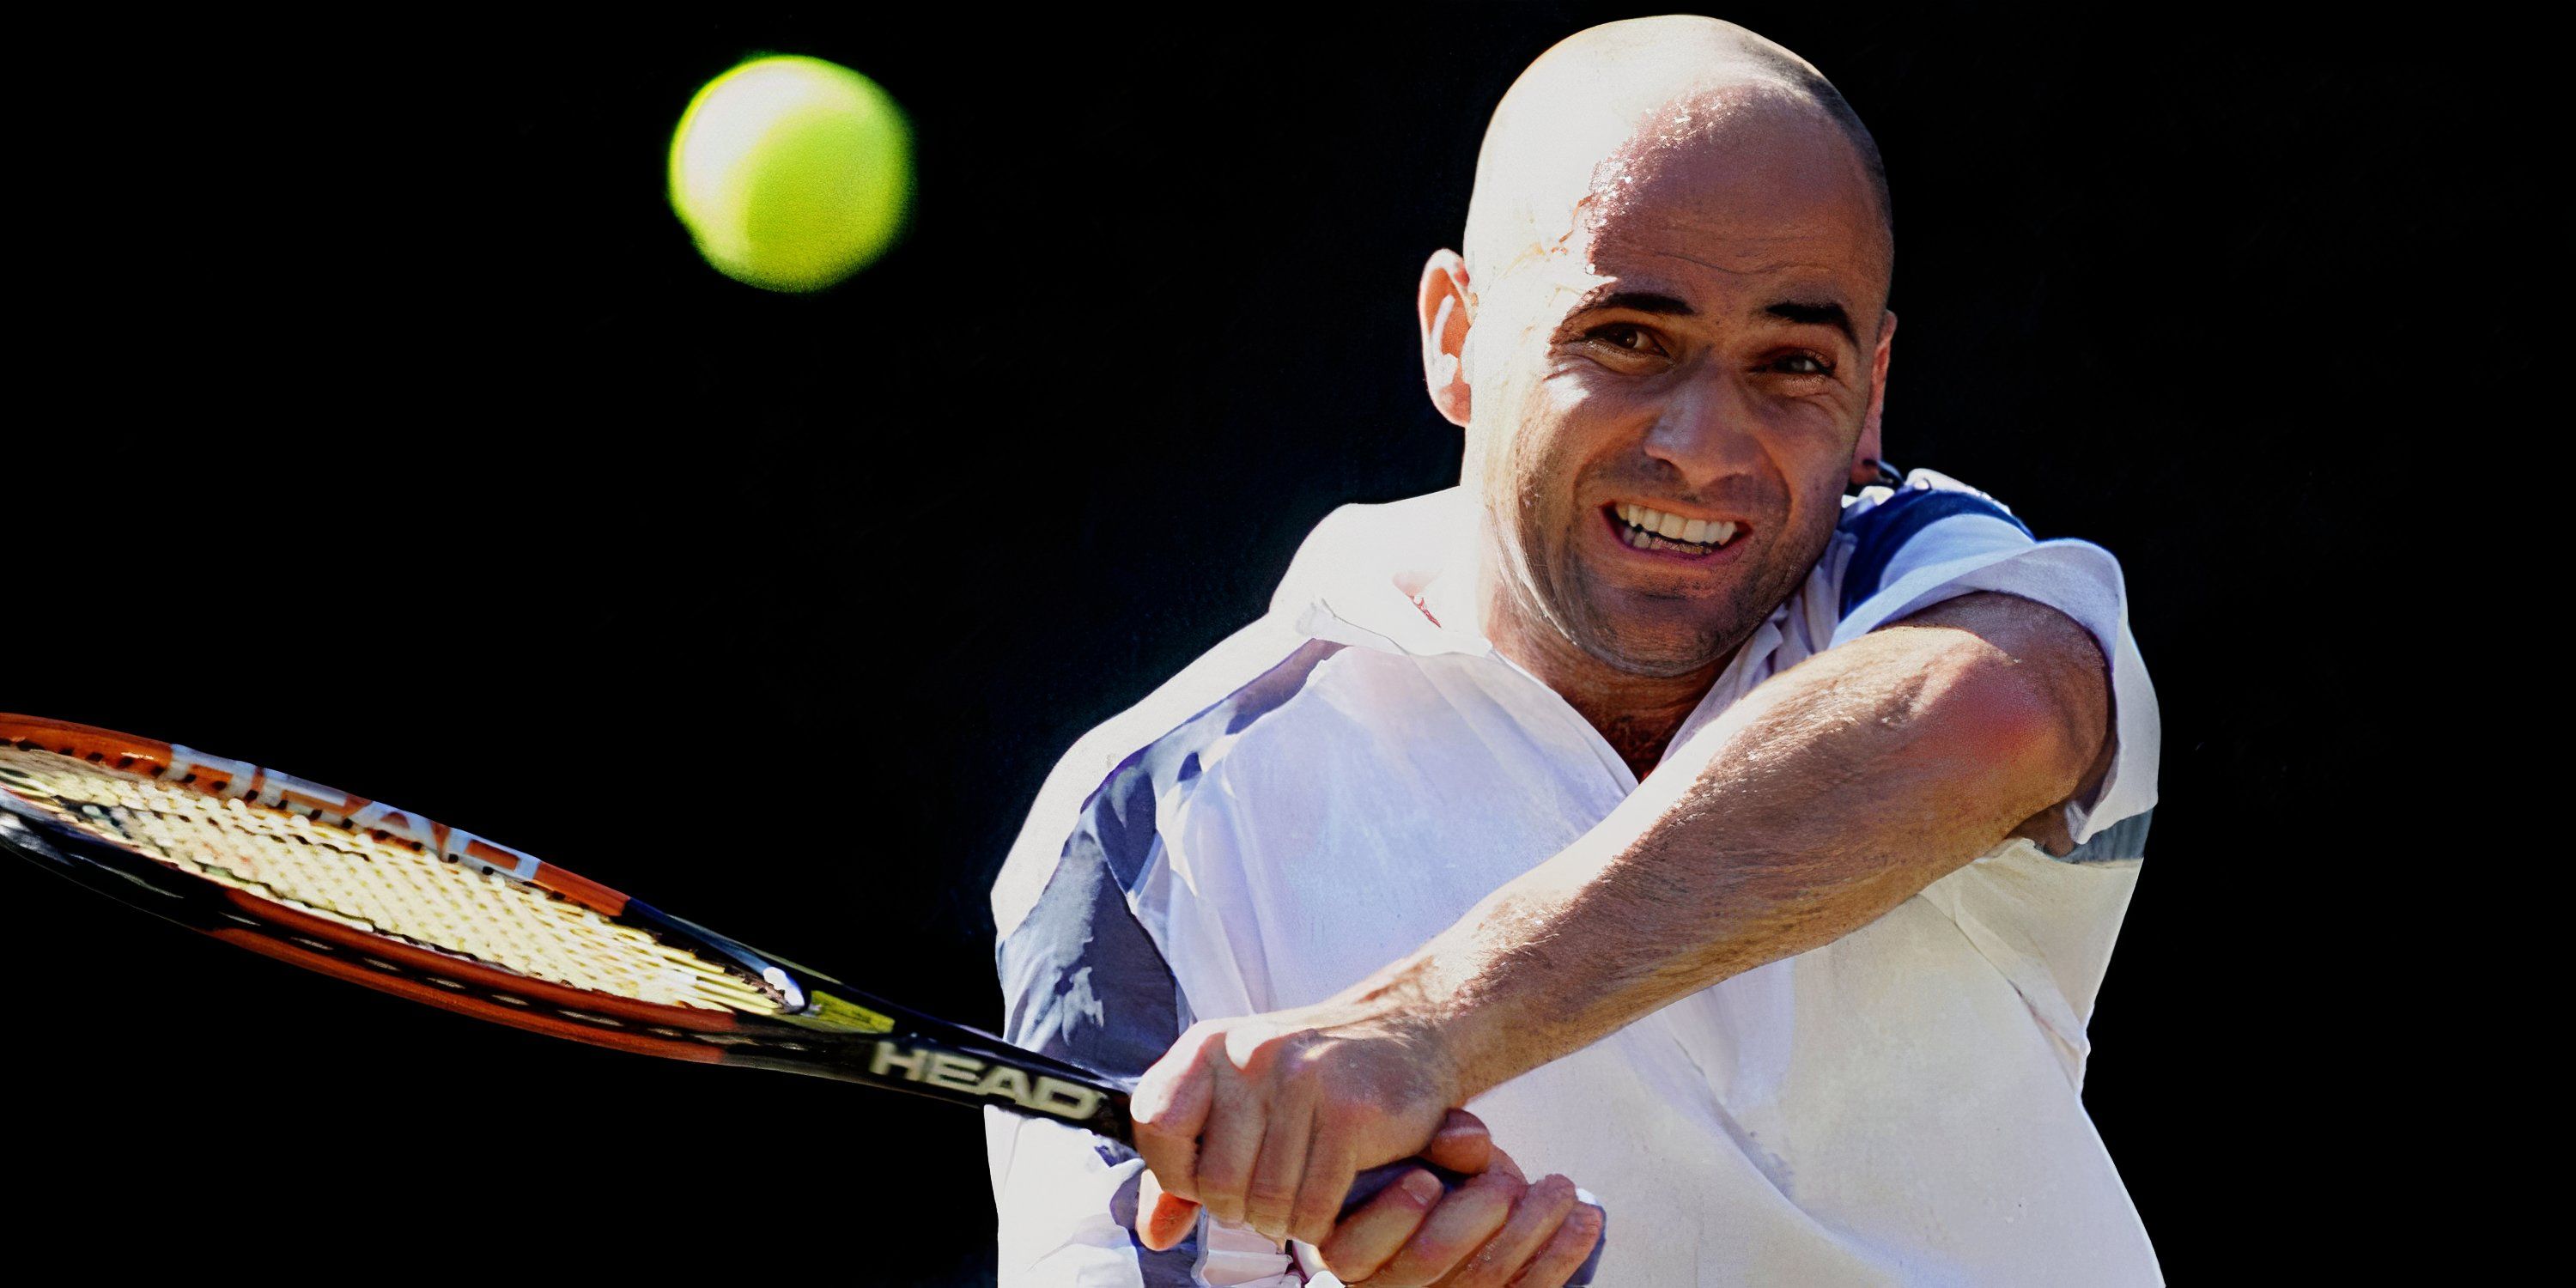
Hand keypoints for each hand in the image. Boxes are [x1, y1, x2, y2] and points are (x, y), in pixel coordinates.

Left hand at [1130, 1001, 1460, 1245]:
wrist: (1406, 1034)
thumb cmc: (1310, 1077)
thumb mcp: (1234, 1100)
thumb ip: (1183, 1164)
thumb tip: (1153, 1234)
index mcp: (1209, 1044)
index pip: (1156, 1123)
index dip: (1176, 1169)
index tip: (1207, 1175)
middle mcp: (1251, 1053)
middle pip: (1216, 1181)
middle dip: (1240, 1208)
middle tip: (1267, 1194)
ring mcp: (1303, 1079)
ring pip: (1267, 1202)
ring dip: (1283, 1221)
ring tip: (1297, 1198)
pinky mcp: (1352, 1112)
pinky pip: (1316, 1206)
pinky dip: (1320, 1223)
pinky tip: (1328, 1201)